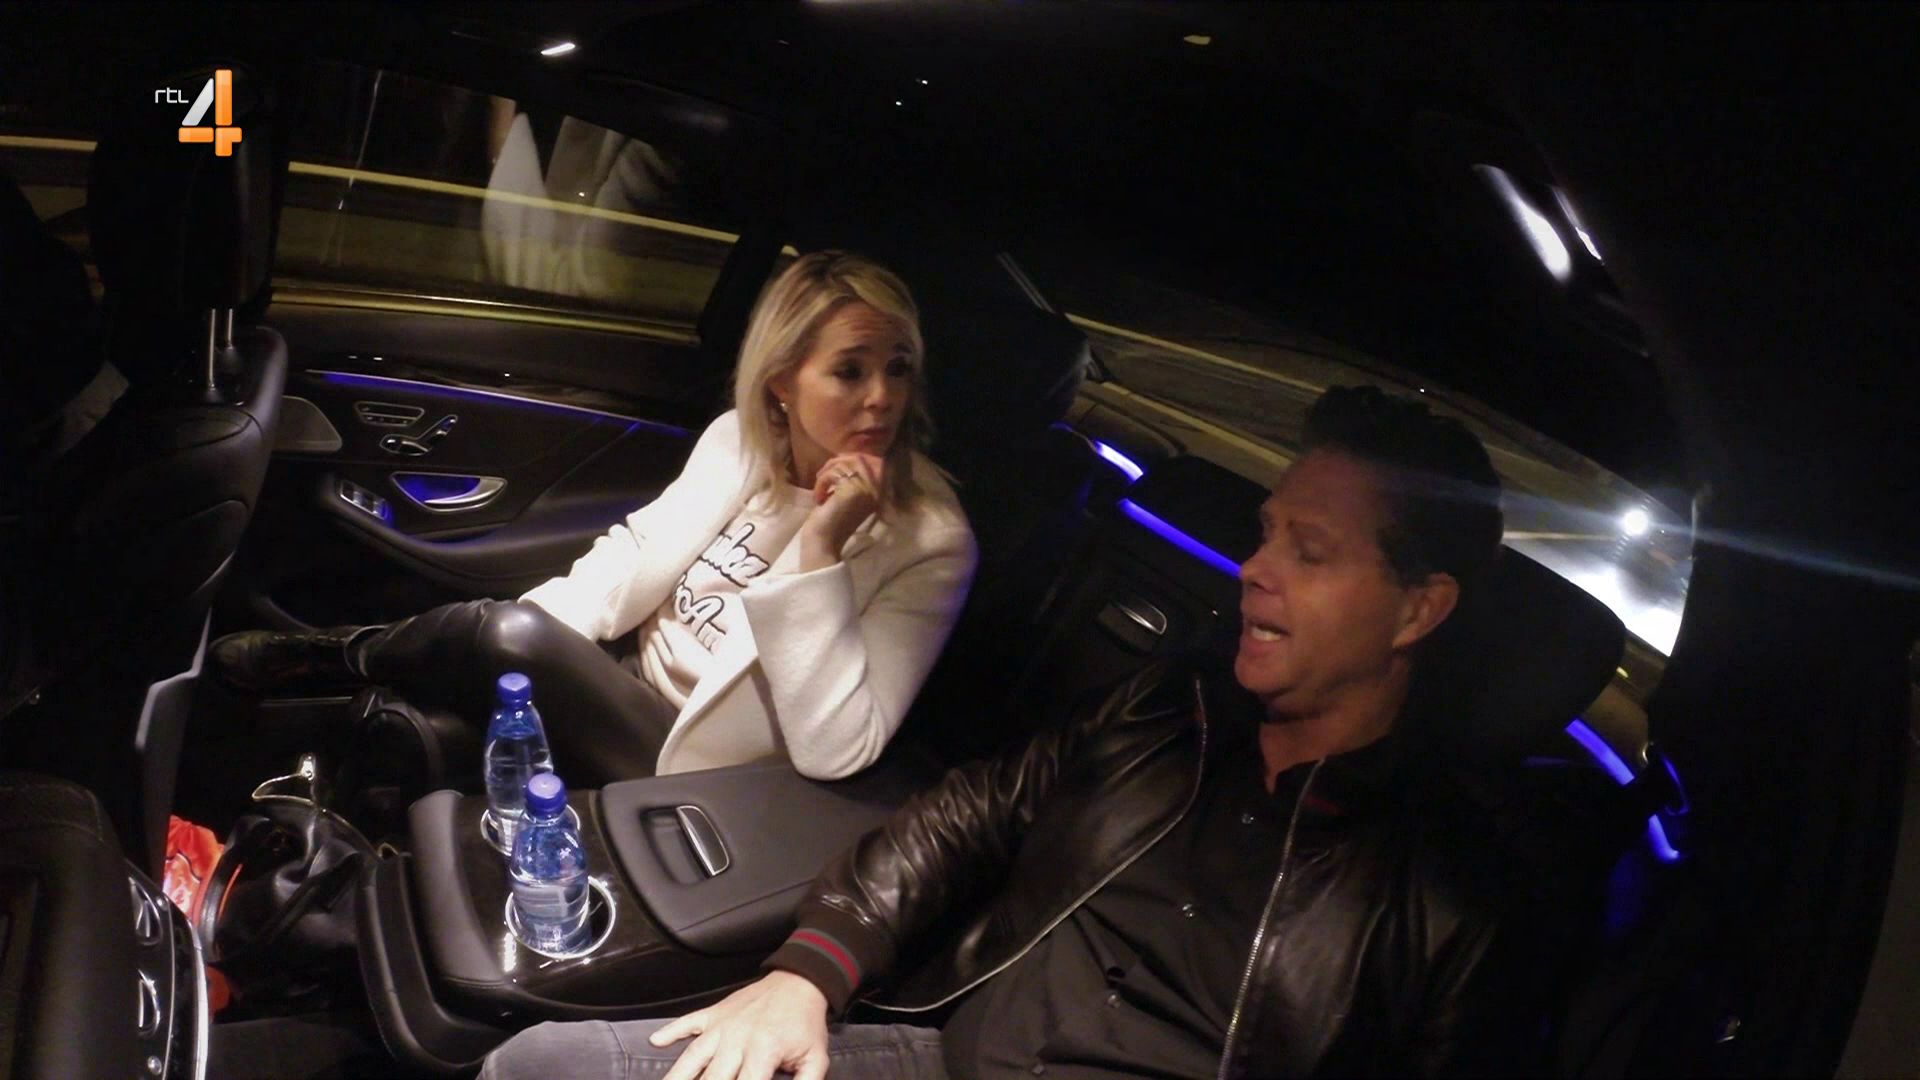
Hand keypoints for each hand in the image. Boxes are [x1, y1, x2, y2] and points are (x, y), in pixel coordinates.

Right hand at [650, 971, 830, 1079]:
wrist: (800, 982)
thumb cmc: (805, 1024)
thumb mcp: (815, 1059)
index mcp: (763, 1051)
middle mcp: (737, 1039)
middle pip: (711, 1077)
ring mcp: (722, 1025)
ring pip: (692, 1055)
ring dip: (677, 1076)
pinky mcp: (715, 1013)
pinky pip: (688, 1022)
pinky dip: (671, 1031)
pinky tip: (655, 1041)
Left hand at [804, 452, 885, 551]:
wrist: (823, 542)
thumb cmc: (831, 520)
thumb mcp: (844, 495)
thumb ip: (850, 477)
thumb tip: (844, 456)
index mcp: (877, 492)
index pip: (872, 461)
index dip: (850, 458)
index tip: (833, 468)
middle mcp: (876, 490)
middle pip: (858, 458)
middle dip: (835, 464)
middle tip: (822, 479)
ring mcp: (866, 489)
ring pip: (843, 464)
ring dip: (825, 475)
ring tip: (820, 491)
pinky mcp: (852, 490)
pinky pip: (833, 473)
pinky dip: (821, 483)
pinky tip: (819, 498)